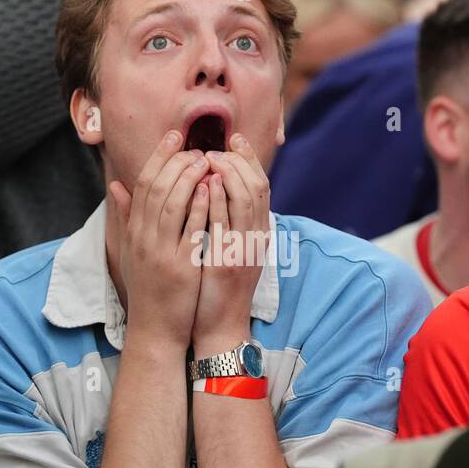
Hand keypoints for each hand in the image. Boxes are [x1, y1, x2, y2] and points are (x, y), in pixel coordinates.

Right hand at [110, 131, 210, 346]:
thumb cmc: (148, 289)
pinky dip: (198, 206)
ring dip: (188, 177)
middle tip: (194, 143)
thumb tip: (116, 184)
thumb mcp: (131, 250)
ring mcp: (160, 253)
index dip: (158, 156)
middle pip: (155, 188)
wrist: (154, 330)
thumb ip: (127, 216)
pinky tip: (210, 188)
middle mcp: (142, 239)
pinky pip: (189, 230)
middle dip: (174, 160)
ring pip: (170, 204)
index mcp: (134, 232)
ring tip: (205, 158)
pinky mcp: (180, 268)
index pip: (142, 184)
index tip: (174, 136)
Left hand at [193, 134, 269, 353]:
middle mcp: (256, 239)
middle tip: (218, 146)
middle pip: (257, 187)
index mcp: (257, 234)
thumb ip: (227, 220)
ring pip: (246, 200)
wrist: (219, 327)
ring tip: (210, 157)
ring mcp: (244, 250)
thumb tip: (218, 188)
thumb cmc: (218, 289)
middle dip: (239, 160)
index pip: (260, 186)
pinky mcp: (228, 262)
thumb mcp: (230, 250)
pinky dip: (219, 200)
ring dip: (229, 174)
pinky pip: (226, 224)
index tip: (233, 140)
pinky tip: (207, 183)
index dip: (248, 160)